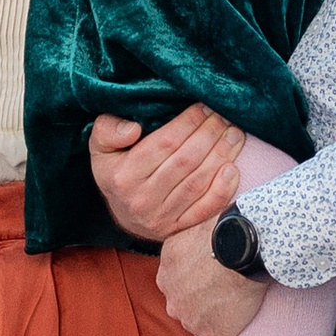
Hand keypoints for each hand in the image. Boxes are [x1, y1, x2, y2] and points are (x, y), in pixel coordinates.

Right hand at [89, 105, 241, 242]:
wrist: (123, 214)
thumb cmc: (115, 170)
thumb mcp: (101, 148)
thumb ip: (108, 131)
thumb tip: (134, 129)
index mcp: (123, 175)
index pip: (164, 143)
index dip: (189, 122)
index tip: (204, 106)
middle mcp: (142, 199)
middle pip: (186, 161)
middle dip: (210, 134)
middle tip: (224, 115)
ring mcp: (162, 217)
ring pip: (198, 182)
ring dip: (222, 155)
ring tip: (234, 133)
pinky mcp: (178, 229)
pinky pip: (206, 210)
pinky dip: (223, 190)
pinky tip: (233, 168)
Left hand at [157, 218, 265, 335]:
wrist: (240, 248)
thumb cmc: (220, 231)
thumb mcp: (190, 230)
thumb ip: (185, 245)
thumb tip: (194, 240)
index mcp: (165, 274)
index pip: (177, 282)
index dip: (196, 278)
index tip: (211, 273)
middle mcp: (172, 300)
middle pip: (185, 304)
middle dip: (200, 298)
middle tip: (224, 285)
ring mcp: (191, 320)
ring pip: (202, 320)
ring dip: (215, 312)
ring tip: (235, 295)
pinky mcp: (212, 334)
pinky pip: (222, 332)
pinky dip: (232, 323)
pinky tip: (243, 305)